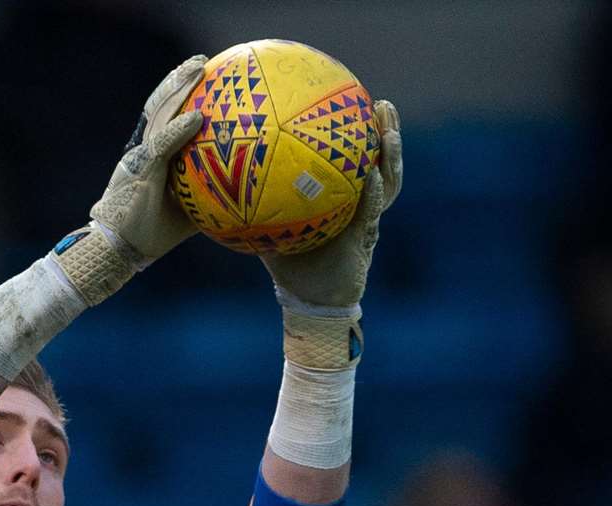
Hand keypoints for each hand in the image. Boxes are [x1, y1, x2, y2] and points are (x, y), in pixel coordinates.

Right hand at [89, 55, 206, 263]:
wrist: (120, 249)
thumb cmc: (153, 233)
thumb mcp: (189, 211)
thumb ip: (208, 195)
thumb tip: (244, 196)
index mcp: (152, 156)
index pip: (166, 116)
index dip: (181, 94)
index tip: (203, 77)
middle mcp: (144, 150)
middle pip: (161, 105)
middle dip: (180, 80)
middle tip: (202, 61)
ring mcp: (140, 157)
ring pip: (158, 114)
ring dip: (178, 90)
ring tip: (197, 69)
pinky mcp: (139, 170)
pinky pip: (161, 144)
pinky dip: (179, 129)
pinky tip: (198, 117)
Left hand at [260, 99, 403, 309]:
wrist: (309, 299)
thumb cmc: (287, 259)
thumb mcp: (268, 222)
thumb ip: (253, 196)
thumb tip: (219, 165)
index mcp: (341, 194)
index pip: (356, 155)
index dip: (361, 130)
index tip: (357, 99)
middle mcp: (358, 202)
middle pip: (382, 161)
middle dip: (387, 132)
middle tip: (384, 104)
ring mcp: (366, 220)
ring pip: (387, 184)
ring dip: (391, 157)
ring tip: (389, 132)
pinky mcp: (364, 241)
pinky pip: (371, 214)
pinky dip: (372, 196)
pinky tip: (370, 178)